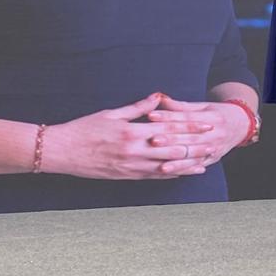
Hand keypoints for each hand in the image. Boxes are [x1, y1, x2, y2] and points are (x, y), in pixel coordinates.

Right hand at [39, 93, 215, 179]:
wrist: (61, 151)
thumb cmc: (84, 129)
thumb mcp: (111, 113)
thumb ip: (137, 108)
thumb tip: (157, 98)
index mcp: (132, 131)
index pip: (168, 128)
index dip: (189, 126)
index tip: (206, 123)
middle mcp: (134, 150)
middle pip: (172, 148)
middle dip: (195, 146)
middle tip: (214, 143)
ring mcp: (131, 166)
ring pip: (166, 166)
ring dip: (188, 164)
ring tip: (206, 161)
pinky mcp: (126, 176)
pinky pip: (153, 177)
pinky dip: (171, 175)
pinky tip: (183, 173)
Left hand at [145, 95, 253, 173]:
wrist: (241, 124)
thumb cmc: (217, 113)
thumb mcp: (203, 106)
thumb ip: (181, 106)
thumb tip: (160, 99)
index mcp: (212, 117)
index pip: (187, 117)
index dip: (168, 117)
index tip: (151, 116)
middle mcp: (215, 134)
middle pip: (189, 137)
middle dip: (170, 140)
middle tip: (153, 140)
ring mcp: (215, 148)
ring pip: (193, 155)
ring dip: (176, 161)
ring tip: (161, 164)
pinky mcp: (213, 159)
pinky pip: (196, 166)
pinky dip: (184, 170)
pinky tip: (172, 172)